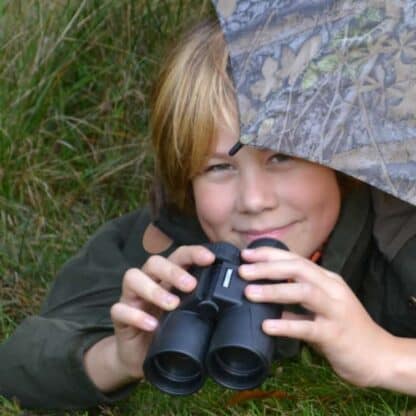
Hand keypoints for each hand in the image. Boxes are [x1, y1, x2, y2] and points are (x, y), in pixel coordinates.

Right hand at [109, 245, 214, 381]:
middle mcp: (149, 282)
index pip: (178, 256)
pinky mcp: (120, 317)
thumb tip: (234, 299)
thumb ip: (203, 303)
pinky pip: (119, 309)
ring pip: (132, 277)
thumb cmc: (169, 330)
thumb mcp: (189, 315)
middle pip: (154, 262)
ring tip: (172, 304)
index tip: (210, 258)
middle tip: (190, 285)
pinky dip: (136, 315)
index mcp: (168, 278)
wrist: (141, 356)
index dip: (192, 253)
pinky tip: (152, 325)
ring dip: (153, 289)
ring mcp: (132, 298)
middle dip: (173, 270)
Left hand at [239, 246, 393, 387]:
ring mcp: (335, 311)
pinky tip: (267, 326)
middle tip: (243, 271)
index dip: (270, 255)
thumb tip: (266, 299)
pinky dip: (286, 324)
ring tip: (249, 292)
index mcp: (327, 280)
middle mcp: (332, 289)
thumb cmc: (345, 330)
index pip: (296, 259)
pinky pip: (308, 327)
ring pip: (304, 292)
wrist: (378, 356)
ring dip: (274, 290)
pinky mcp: (335, 334)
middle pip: (298, 269)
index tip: (246, 254)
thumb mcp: (321, 309)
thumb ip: (296, 303)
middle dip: (268, 267)